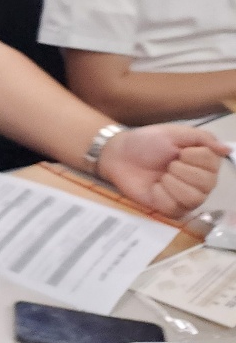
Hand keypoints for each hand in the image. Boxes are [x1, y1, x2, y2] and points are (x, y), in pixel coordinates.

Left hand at [98, 124, 228, 216]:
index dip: (193, 157)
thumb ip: (203, 138)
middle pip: (207, 184)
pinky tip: (155, 187)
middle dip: (181, 169)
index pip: (213, 164)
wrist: (118, 154)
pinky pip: (176, 208)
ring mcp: (186, 198)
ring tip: (162, 175)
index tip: (178, 151)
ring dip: (173, 182)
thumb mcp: (174, 133)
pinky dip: (162, 194)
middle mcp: (200, 183)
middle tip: (168, 164)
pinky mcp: (170, 210)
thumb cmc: (146, 142)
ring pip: (194, 198)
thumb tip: (227, 149)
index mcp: (204, 163)